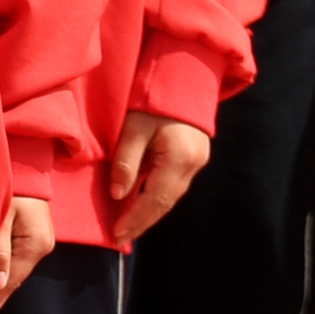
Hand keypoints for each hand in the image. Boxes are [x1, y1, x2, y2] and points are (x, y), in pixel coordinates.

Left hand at [0, 194, 55, 313]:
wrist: (24, 162)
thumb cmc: (10, 184)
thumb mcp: (2, 214)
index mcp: (34, 246)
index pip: (8, 285)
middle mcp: (37, 249)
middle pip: (10, 285)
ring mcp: (34, 244)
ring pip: (9, 276)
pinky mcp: (27, 238)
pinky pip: (10, 264)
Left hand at [106, 110, 211, 244]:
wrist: (183, 75)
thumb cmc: (153, 97)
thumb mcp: (133, 127)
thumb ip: (126, 161)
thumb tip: (117, 194)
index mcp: (179, 159)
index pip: (155, 200)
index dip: (136, 220)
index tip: (117, 235)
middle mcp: (193, 165)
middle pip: (165, 203)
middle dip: (142, 221)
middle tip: (120, 237)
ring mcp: (197, 162)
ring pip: (170, 195)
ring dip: (149, 212)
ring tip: (127, 226)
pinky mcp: (193, 157)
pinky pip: (172, 184)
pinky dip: (156, 197)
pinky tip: (140, 202)